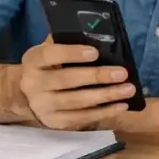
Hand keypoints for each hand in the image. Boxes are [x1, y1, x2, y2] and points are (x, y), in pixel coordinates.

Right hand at [19, 36, 136, 129]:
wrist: (29, 96)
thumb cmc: (48, 67)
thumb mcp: (50, 52)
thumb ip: (67, 43)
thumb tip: (98, 36)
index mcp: (33, 61)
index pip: (50, 55)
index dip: (72, 53)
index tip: (95, 52)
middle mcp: (34, 84)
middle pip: (67, 80)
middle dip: (97, 76)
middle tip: (122, 73)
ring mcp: (43, 106)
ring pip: (77, 102)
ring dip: (106, 95)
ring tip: (128, 90)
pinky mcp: (55, 122)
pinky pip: (81, 118)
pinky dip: (103, 112)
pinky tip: (121, 105)